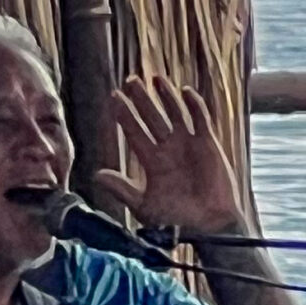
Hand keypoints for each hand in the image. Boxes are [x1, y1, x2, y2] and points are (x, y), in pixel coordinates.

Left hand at [92, 75, 246, 237]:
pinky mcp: (208, 144)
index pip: (134, 131)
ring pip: (175, 113)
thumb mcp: (144, 205)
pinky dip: (194, 105)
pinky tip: (184, 91)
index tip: (113, 97)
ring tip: (154, 78)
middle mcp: (168, 149)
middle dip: (141, 99)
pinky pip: (201, 120)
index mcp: (152, 161)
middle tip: (130, 80)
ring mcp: (189, 144)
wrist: (208, 225)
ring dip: (166, 96)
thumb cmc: (176, 219)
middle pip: (152, 117)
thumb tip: (96, 175)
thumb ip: (122, 188)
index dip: (124, 114)